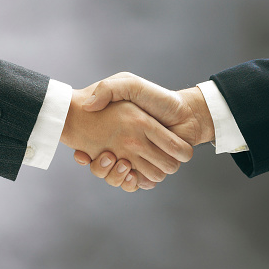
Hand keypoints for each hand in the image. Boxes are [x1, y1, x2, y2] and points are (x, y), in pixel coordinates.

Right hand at [73, 72, 214, 188]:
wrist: (186, 113)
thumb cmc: (157, 97)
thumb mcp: (129, 84)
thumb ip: (108, 88)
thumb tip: (88, 106)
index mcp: (114, 132)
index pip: (87, 151)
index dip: (82, 156)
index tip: (82, 154)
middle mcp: (123, 148)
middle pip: (102, 170)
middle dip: (101, 168)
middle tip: (108, 156)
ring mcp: (137, 161)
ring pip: (117, 179)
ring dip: (117, 176)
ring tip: (121, 162)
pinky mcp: (151, 170)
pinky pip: (137, 184)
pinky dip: (134, 182)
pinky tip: (132, 173)